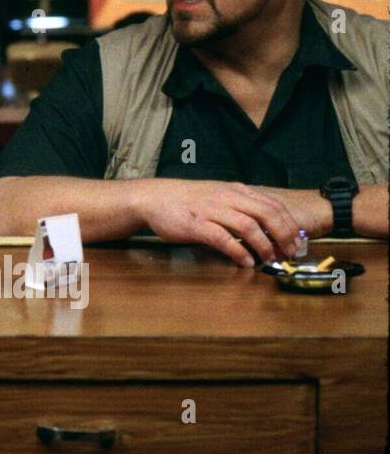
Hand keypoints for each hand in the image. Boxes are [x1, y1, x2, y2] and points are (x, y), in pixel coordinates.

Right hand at [138, 180, 300, 266]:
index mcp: (236, 191)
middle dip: (284, 235)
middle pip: (267, 214)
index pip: (273, 205)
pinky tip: (246, 262)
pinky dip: (238, 252)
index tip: (298, 242)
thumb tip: (266, 226)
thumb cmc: (188, 200)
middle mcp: (227, 198)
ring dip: (264, 245)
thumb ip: (240, 206)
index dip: (290, 224)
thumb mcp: (219, 196)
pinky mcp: (196, 225)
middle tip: (290, 253)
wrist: (154, 198)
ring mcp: (212, 210)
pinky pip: (223, 239)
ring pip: (248, 226)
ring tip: (270, 259)